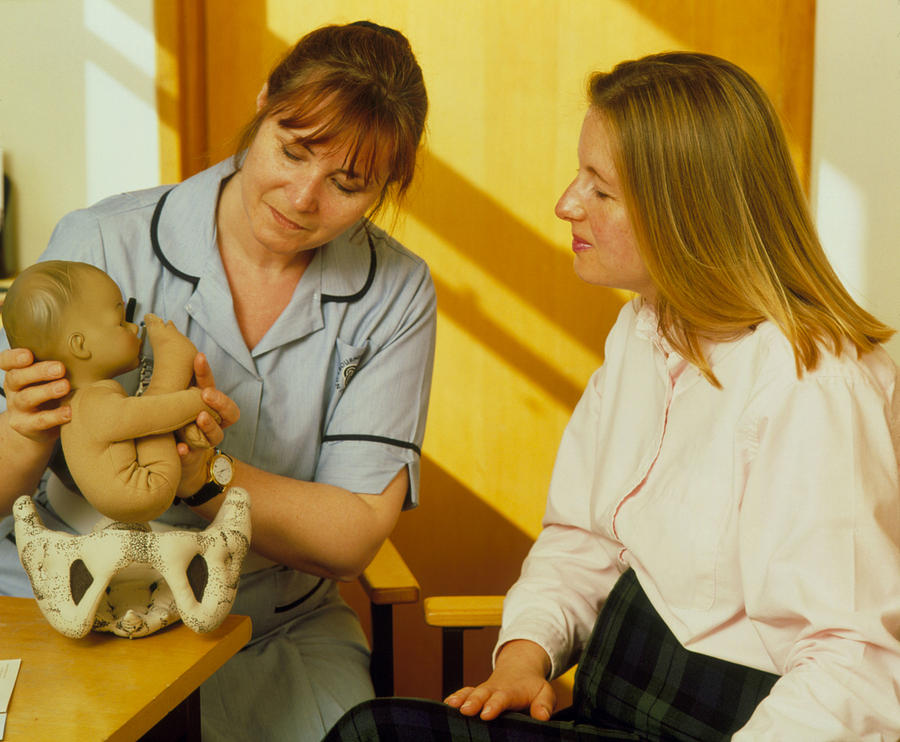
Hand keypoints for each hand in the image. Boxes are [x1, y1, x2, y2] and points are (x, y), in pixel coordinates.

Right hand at [1, 348, 70, 444]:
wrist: (41, 426)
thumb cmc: (51, 391)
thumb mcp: (50, 376)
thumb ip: (58, 363)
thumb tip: (86, 349)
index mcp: (17, 371)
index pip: (6, 361)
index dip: (13, 357)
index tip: (28, 354)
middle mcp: (13, 388)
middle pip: (17, 377)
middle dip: (38, 372)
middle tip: (60, 368)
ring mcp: (17, 408)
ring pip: (27, 398)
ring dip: (47, 391)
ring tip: (65, 386)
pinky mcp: (25, 425)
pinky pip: (39, 420)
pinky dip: (55, 416)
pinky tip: (69, 411)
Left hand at [175, 353, 238, 496]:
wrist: (178, 460)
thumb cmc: (175, 423)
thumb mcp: (173, 401)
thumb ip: (172, 382)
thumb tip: (160, 343)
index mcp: (204, 404)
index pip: (210, 384)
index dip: (205, 372)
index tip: (198, 358)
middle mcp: (211, 421)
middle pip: (228, 411)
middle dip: (218, 401)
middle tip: (206, 393)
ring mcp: (205, 441)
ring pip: (216, 434)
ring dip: (209, 425)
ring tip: (200, 417)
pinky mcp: (194, 459)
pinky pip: (193, 456)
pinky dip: (188, 453)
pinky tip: (181, 449)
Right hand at [444, 640, 555, 721]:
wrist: (519, 668)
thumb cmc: (532, 686)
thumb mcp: (544, 692)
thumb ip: (544, 704)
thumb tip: (543, 717)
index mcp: (512, 691)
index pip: (503, 698)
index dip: (495, 705)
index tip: (486, 713)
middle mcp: (495, 690)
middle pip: (483, 694)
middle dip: (474, 701)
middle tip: (466, 710)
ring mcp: (484, 691)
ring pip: (471, 693)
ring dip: (461, 698)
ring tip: (451, 705)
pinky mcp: (476, 693)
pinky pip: (465, 693)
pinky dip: (456, 697)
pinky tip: (446, 705)